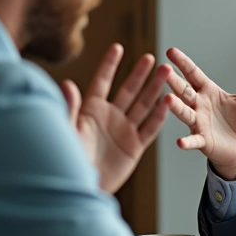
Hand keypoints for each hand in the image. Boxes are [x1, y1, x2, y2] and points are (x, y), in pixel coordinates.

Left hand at [62, 44, 170, 193]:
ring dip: (155, 89)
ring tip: (167, 72)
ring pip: (143, 105)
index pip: (102, 83)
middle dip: (140, 74)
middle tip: (153, 58)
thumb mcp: (66, 131)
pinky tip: (169, 101)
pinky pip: (150, 128)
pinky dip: (160, 115)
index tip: (118, 47)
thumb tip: (67, 83)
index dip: (110, 65)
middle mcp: (110, 118)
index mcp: (91, 111)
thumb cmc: (67, 160)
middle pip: (129, 91)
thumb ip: (69, 108)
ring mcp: (124, 131)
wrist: (81, 188)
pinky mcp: (134, 146)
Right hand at [163, 47, 235, 179]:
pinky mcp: (203, 140)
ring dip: (176, 107)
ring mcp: (199, 122)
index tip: (170, 51)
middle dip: (174, 81)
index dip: (183, 63)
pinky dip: (187, 141)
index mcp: (208, 92)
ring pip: (185, 112)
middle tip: (164, 70)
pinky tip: (180, 142)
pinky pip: (194, 140)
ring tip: (168, 99)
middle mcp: (199, 105)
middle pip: (184, 90)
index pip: (193, 74)